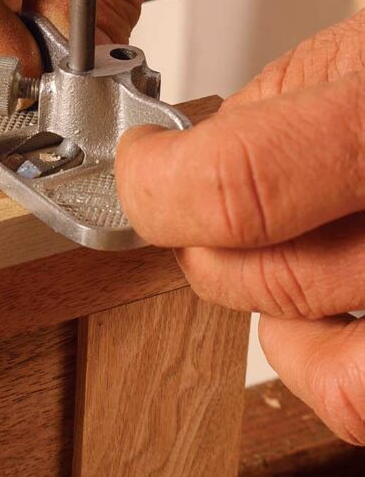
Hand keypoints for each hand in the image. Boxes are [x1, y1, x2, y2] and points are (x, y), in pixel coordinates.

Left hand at [116, 10, 364, 443]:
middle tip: (204, 208)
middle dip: (206, 246)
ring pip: (328, 366)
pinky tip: (335, 310)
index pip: (236, 186)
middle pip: (268, 278)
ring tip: (287, 255)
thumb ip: (275, 107)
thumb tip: (183, 166)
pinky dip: (328, 368)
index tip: (140, 172)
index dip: (155, 188)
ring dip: (275, 316)